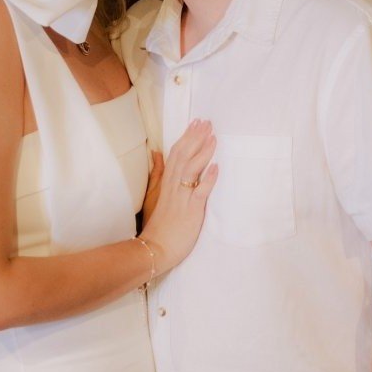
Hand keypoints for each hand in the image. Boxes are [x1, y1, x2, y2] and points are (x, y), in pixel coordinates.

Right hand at [140, 120, 216, 273]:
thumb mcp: (154, 195)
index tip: (196, 122)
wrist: (154, 249)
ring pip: (191, 170)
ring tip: (213, 137)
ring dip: (203, 152)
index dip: (187, 137)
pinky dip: (208, 179)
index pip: (176, 154)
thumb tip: (156, 153)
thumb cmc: (158, 224)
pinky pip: (200, 192)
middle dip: (196, 138)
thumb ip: (157, 174)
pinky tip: (216, 167)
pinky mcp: (190, 211)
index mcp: (167, 183)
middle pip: (184, 156)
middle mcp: (173, 187)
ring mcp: (182, 198)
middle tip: (207, 122)